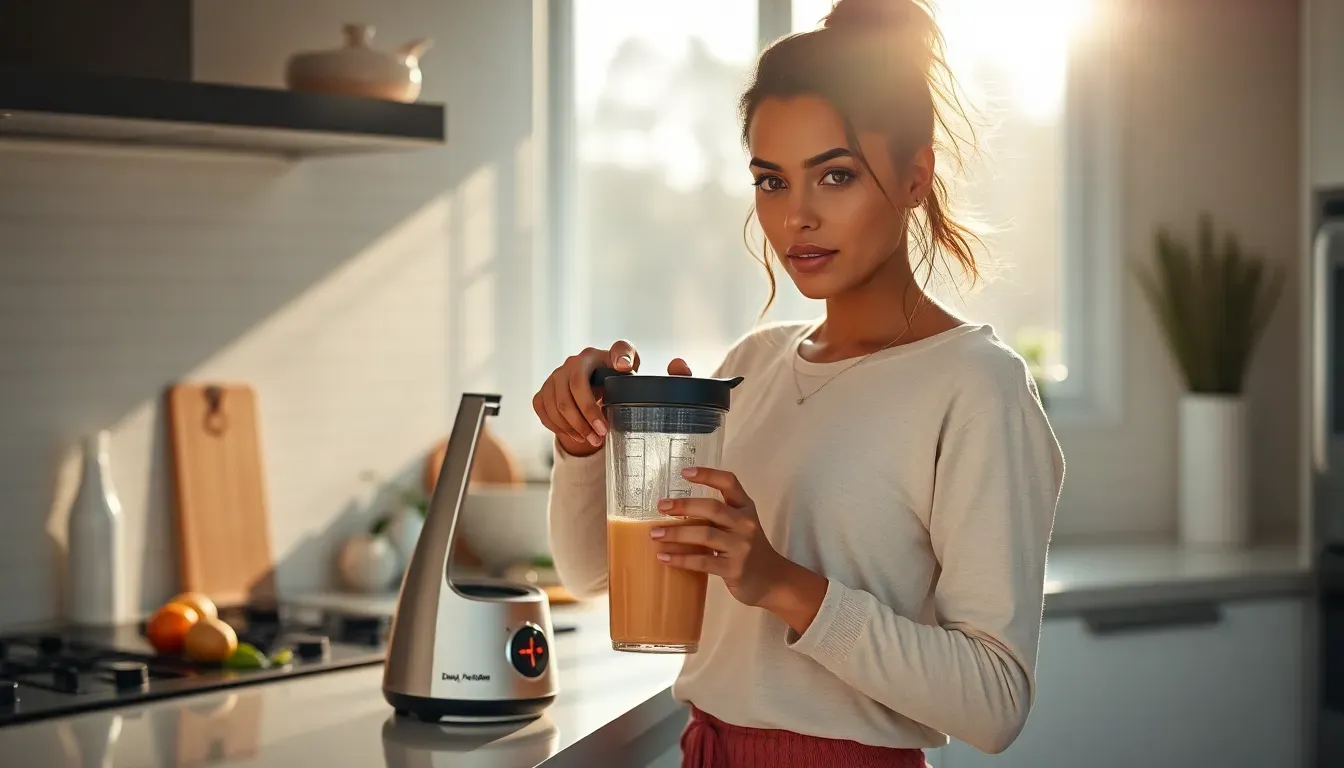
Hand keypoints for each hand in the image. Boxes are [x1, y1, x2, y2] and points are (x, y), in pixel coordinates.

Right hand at [533, 341, 693, 457]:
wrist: (588, 403)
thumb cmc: (619, 393)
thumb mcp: (641, 386)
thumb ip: (670, 378)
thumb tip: (679, 366)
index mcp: (606, 355)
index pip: (619, 348)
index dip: (621, 355)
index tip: (623, 367)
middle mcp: (577, 360)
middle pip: (576, 384)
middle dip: (588, 412)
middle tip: (602, 432)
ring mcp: (556, 376)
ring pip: (559, 402)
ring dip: (575, 425)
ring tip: (592, 440)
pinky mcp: (543, 392)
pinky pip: (544, 411)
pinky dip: (560, 427)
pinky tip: (576, 435)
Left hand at [651, 466, 788, 607]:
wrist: (773, 581)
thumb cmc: (749, 550)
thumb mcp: (740, 526)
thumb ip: (719, 517)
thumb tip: (676, 511)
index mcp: (746, 508)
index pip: (729, 483)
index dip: (708, 475)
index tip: (684, 472)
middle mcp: (746, 524)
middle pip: (713, 508)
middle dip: (684, 506)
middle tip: (661, 506)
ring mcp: (741, 547)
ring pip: (705, 535)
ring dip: (677, 533)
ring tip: (655, 534)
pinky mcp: (734, 569)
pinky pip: (703, 561)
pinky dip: (681, 559)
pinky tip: (664, 557)